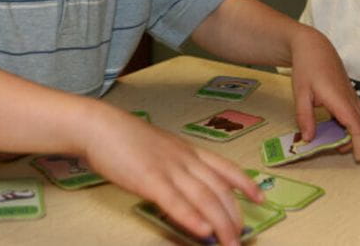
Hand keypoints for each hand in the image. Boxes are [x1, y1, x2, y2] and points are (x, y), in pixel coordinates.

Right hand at [83, 108, 262, 245]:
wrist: (100, 126)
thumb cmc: (124, 137)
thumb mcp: (159, 147)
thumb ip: (174, 163)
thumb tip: (184, 183)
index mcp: (187, 150)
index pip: (224, 167)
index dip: (244, 184)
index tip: (259, 198)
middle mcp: (184, 159)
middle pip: (218, 188)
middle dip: (234, 215)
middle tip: (242, 237)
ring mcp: (168, 169)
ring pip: (203, 197)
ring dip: (220, 223)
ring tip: (230, 243)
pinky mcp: (149, 180)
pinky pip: (175, 201)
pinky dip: (192, 217)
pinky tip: (203, 231)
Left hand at [289, 27, 359, 162]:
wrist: (314, 46)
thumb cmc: (306, 68)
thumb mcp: (300, 93)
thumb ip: (305, 117)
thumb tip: (309, 139)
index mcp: (340, 100)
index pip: (357, 127)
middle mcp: (351, 99)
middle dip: (357, 141)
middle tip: (335, 147)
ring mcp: (352, 96)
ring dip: (356, 131)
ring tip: (334, 135)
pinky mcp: (349, 94)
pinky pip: (357, 112)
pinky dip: (351, 122)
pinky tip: (332, 123)